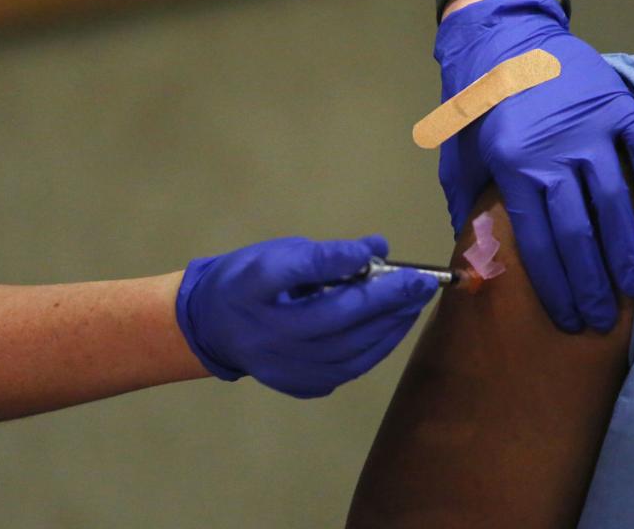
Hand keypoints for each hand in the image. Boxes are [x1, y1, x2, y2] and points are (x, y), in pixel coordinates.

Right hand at [175, 235, 436, 397]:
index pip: (306, 275)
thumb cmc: (246, 281)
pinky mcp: (301, 386)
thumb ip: (326, 254)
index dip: (347, 264)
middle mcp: (273, 339)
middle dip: (389, 301)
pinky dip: (375, 348)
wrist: (210, 329)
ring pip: (352, 352)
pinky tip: (392, 328)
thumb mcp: (277, 255)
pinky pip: (349, 369)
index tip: (384, 253)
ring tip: (415, 304)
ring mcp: (288, 370)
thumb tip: (378, 249)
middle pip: (342, 320)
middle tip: (423, 283)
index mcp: (258, 295)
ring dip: (391, 327)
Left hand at [435, 0, 633, 332]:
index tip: (570, 318)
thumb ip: (467, 204)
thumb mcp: (460, 154)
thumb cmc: (480, 103)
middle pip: (579, 232)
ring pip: (613, 201)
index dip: (556, 285)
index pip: (539, 241)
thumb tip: (473, 256)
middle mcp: (554, 153)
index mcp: (513, 168)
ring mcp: (590, 129)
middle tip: (603, 318)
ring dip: (625, 249)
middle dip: (592, 283)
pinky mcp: (617, 106)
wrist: (505, 38)